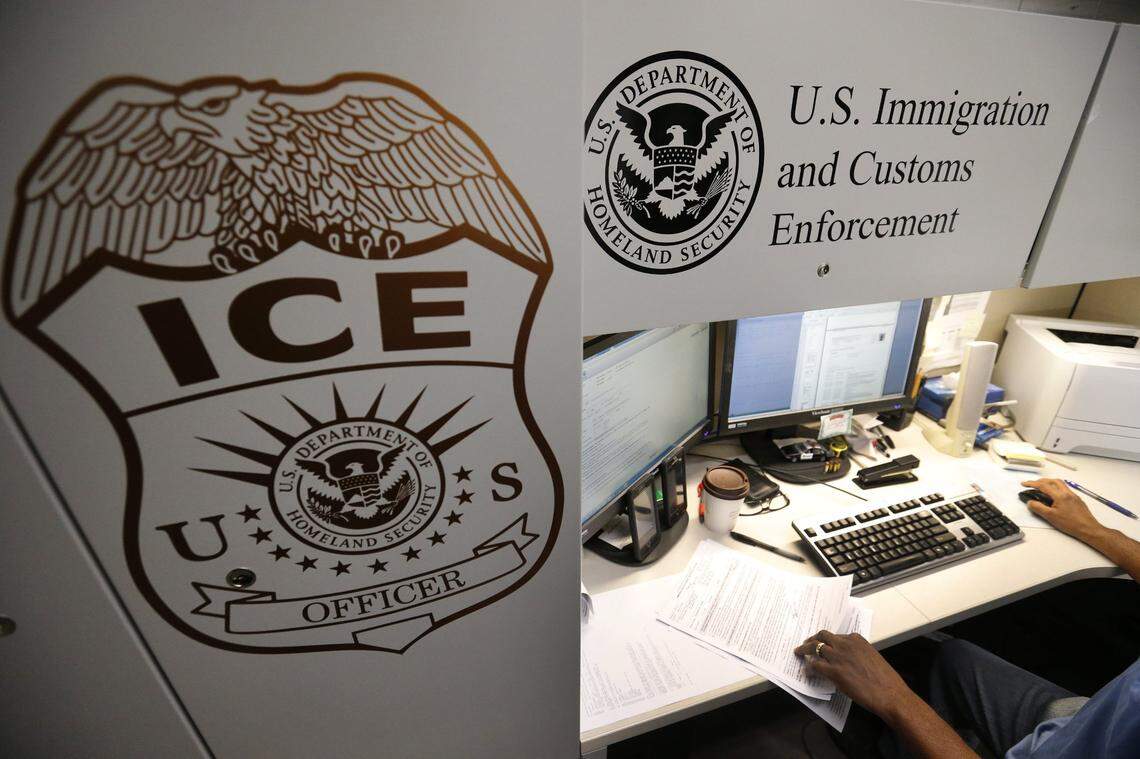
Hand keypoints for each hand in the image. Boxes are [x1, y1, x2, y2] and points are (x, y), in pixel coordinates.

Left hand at [793, 630, 915, 718]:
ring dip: (804, 649)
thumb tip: (847, 660)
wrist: (890, 693)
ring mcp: (838, 657)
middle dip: (812, 639)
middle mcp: (846, 644)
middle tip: (806, 643)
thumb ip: (857, 655)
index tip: (822, 641)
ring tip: (799, 652)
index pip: (836, 635)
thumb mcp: (871, 658)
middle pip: (822, 636)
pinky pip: (815, 666)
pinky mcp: (834, 671)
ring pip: (814, 647)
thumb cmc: (885, 680)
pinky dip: (809, 668)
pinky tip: (807, 671)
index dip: (827, 639)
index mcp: (857, 640)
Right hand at [1021, 478, 1104, 541]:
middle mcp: (1067, 493)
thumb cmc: (1070, 524)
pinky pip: (1065, 489)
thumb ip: (1038, 508)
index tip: (1024, 484)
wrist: (1088, 528)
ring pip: (1060, 484)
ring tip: (1043, 488)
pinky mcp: (1077, 500)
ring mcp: (1074, 496)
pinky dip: (1057, 488)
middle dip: (1042, 481)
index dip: (1032, 484)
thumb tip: (1030, 502)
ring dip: (1050, 483)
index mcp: (1060, 496)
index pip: (1043, 486)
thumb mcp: (1050, 517)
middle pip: (1053, 481)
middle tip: (1033, 484)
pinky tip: (1055, 496)